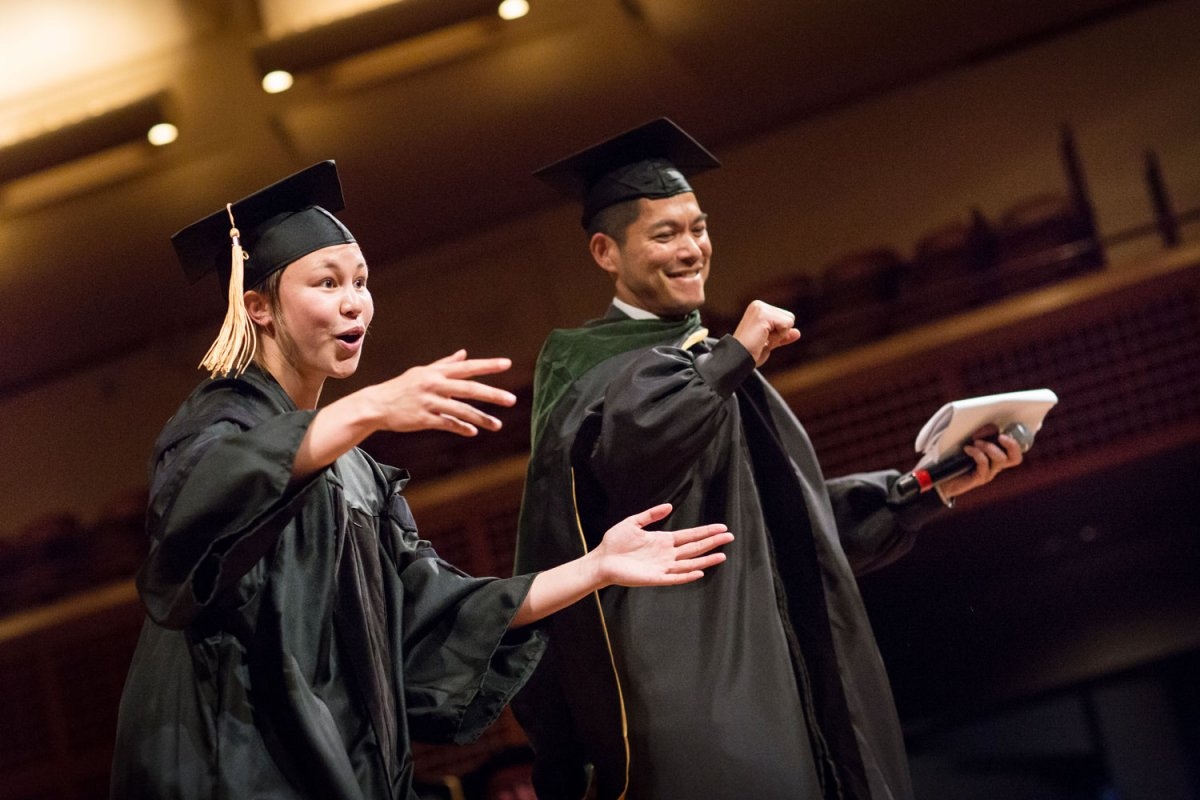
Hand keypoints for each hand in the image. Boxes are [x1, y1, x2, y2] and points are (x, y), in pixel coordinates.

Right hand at [368, 350, 515, 435]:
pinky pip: (447, 424)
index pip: (467, 367)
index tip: (507, 364)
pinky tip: (473, 432)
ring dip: (481, 418)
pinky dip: (461, 428)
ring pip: (461, 410)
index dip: (487, 366)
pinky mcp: (423, 419)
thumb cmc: (402, 387)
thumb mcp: (422, 372)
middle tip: (512, 400)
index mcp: (436, 373)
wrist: (376, 405)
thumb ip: (445, 364)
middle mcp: (434, 385)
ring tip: (497, 425)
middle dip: (491, 394)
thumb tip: (464, 353)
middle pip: (468, 389)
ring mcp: (429, 402)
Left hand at [591, 504, 732, 586]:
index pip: (690, 536)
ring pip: (689, 563)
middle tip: (729, 537)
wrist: (601, 560)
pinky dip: (687, 575)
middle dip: (712, 542)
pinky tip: (699, 571)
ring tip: (722, 555)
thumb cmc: (615, 542)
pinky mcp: (655, 578)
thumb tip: (669, 506)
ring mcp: (662, 567)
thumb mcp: (633, 523)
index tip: (721, 527)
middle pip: (694, 548)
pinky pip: (675, 578)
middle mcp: (667, 554)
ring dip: (706, 560)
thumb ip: (651, 515)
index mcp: (663, 541)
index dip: (705, 532)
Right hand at [732, 300, 801, 366]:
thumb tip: (797, 333)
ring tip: (762, 340)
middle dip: (780, 333)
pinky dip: (778, 336)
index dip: (779, 333)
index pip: (785, 318)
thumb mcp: (770, 343)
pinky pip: (786, 325)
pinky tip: (763, 339)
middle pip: (790, 317)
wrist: (738, 359)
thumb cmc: (750, 353)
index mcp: (758, 309)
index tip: (763, 339)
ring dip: (779, 335)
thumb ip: (782, 336)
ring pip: (789, 320)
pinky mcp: (763, 315)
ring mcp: (760, 309)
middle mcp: (759, 305)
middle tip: (763, 341)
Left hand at [937, 424, 1025, 500]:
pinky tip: (967, 449)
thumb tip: (992, 426)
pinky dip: (977, 453)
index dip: (1014, 440)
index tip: (1003, 430)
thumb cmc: (955, 460)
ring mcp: (988, 473)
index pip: (1016, 451)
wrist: (942, 480)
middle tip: (1001, 436)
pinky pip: (984, 464)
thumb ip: (981, 436)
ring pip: (1001, 459)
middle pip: (1016, 458)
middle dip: (1012, 445)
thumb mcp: (970, 444)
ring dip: (989, 446)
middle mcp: (995, 466)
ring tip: (976, 442)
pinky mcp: (979, 478)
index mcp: (996, 457)